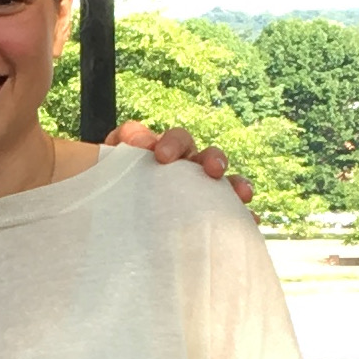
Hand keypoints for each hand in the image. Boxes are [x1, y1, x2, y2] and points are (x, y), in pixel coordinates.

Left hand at [105, 120, 253, 205]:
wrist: (108, 217)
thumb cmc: (108, 186)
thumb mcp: (107, 166)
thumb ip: (117, 148)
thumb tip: (133, 142)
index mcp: (163, 152)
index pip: (173, 140)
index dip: (171, 144)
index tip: (161, 156)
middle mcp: (185, 167)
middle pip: (206, 156)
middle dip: (212, 158)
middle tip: (211, 168)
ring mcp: (196, 189)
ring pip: (223, 181)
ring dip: (234, 183)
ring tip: (241, 193)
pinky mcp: (204, 213)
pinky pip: (228, 210)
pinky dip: (242, 213)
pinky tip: (251, 218)